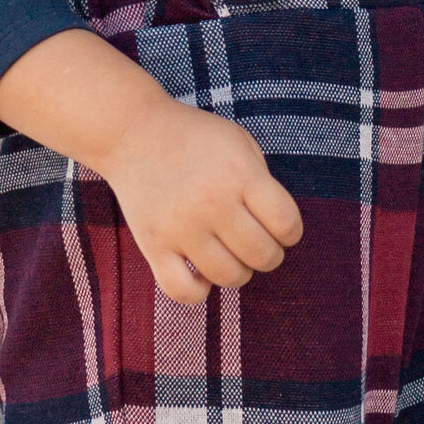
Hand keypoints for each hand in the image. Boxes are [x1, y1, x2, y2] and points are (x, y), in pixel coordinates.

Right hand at [103, 94, 305, 308]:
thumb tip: (277, 229)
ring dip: (238, 272)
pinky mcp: (153, 245)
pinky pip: (183, 291)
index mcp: (239, 174)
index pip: (286, 224)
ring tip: (229, 254)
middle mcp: (212, 203)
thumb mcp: (240, 143)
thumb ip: (263, 183)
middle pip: (262, 255)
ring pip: (229, 277)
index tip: (280, 229)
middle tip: (256, 243)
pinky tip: (200, 272)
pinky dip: (198, 291)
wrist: (132, 132)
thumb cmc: (194, 138)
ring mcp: (180, 227)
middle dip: (268, 255)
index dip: (291, 233)